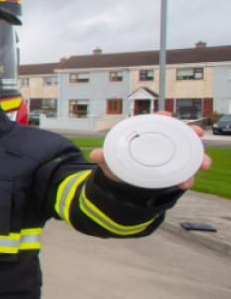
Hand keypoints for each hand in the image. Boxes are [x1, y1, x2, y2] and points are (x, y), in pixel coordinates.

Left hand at [90, 112, 210, 189]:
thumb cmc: (117, 164)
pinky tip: (186, 183)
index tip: (167, 115)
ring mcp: (168, 158)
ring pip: (187, 154)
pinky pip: (184, 173)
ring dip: (198, 157)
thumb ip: (102, 156)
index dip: (162, 117)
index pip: (155, 121)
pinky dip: (187, 178)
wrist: (122, 183)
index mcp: (144, 136)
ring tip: (202, 164)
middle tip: (198, 133)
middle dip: (191, 132)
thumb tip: (95, 154)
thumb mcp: (109, 160)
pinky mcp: (173, 172)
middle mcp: (160, 144)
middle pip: (178, 134)